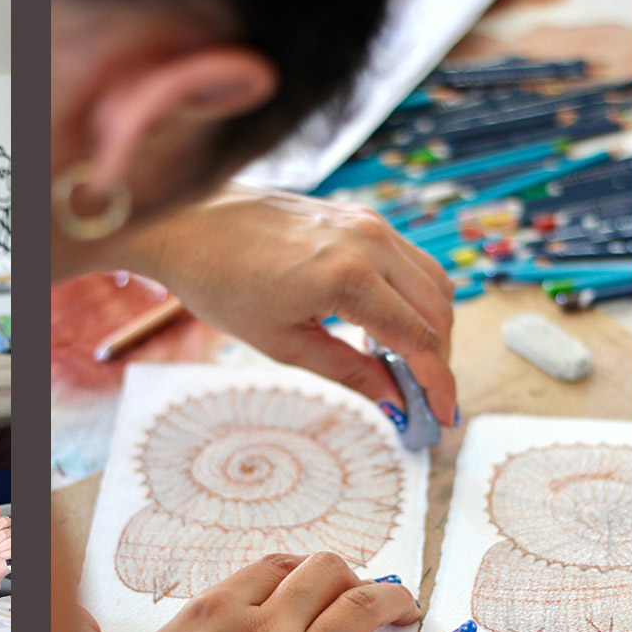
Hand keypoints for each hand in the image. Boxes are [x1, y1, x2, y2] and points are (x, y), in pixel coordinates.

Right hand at [83, 551, 474, 631]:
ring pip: (363, 611)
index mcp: (211, 611)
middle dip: (351, 575)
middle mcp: (261, 630)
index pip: (273, 566)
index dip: (302, 567)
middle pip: (326, 575)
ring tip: (408, 600)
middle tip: (364, 587)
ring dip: (394, 598)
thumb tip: (74, 619)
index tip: (313, 574)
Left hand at [130, 190, 457, 425]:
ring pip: (432, 279)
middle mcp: (368, 241)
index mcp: (348, 276)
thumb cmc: (220, 283)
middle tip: (425, 399)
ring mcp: (366, 221)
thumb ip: (348, 372)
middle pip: (438, 308)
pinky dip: (410, 296)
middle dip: (439, 358)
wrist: (187, 224)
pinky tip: (383, 328)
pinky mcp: (359, 215)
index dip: (438, 382)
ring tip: (403, 367)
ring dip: (430, 325)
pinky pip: (406, 259)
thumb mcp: (282, 343)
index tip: (444, 416)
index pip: (418, 338)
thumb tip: (394, 402)